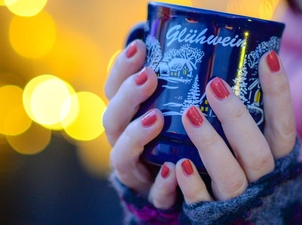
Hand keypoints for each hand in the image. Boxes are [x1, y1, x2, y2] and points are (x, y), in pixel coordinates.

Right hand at [104, 40, 177, 208]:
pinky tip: (174, 169)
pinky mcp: (153, 194)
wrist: (174, 183)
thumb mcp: (170, 107)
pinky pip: (153, 192)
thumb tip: (188, 47)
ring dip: (136, 136)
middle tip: (149, 77)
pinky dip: (161, 183)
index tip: (139, 47)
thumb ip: (174, 85)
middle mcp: (123, 142)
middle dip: (127, 97)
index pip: (114, 90)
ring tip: (156, 118)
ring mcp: (135, 170)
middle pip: (112, 120)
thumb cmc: (172, 134)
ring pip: (122, 156)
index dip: (121, 69)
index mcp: (125, 117)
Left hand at [177, 51, 295, 202]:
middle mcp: (261, 179)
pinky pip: (202, 202)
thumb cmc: (241, 168)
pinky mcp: (212, 213)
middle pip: (257, 151)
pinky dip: (192, 185)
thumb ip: (247, 119)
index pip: (283, 124)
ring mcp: (237, 198)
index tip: (268, 57)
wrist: (240, 214)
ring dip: (211, 145)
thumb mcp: (252, 144)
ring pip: (230, 176)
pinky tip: (180, 164)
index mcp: (274, 158)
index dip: (279, 93)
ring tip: (189, 114)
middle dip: (236, 117)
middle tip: (214, 84)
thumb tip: (227, 69)